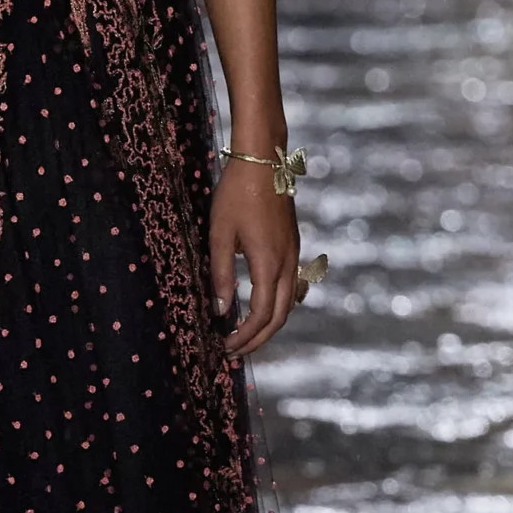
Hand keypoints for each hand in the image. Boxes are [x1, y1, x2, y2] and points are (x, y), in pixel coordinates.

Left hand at [210, 161, 300, 357]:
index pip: (262, 315)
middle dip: (258, 339)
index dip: (245, 336)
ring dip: (269, 324)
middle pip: (280, 316)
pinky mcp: (292, 245)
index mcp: (269, 263)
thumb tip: (222, 311)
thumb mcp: (220, 234)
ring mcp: (293, 254)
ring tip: (245, 336)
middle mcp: (287, 263)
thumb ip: (222, 275)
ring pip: (288, 302)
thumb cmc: (236, 194)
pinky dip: (275, 306)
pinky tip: (257, 307)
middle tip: (234, 352)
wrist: (263, 160)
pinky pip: (289, 286)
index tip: (225, 347)